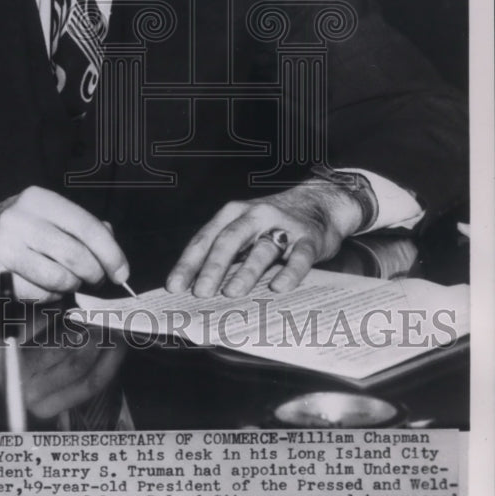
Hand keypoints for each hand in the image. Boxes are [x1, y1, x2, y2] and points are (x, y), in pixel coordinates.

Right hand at [0, 187, 128, 300]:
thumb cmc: (12, 231)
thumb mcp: (43, 216)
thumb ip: (78, 226)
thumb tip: (111, 242)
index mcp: (39, 199)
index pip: (86, 226)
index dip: (110, 252)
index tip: (121, 271)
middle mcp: (20, 218)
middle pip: (76, 255)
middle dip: (93, 274)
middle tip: (94, 280)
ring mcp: (4, 245)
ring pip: (59, 278)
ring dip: (71, 286)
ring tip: (66, 281)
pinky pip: (37, 294)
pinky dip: (49, 297)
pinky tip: (43, 287)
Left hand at [166, 179, 364, 298]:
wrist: (320, 202)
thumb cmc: (273, 222)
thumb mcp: (245, 227)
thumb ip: (227, 251)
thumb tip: (198, 287)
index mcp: (234, 213)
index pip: (206, 238)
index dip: (189, 262)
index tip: (174, 286)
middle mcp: (256, 215)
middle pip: (229, 240)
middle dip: (213, 267)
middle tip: (201, 292)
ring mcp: (283, 226)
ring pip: (262, 249)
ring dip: (245, 272)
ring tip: (231, 293)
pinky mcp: (309, 239)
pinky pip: (299, 257)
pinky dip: (289, 273)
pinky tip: (278, 288)